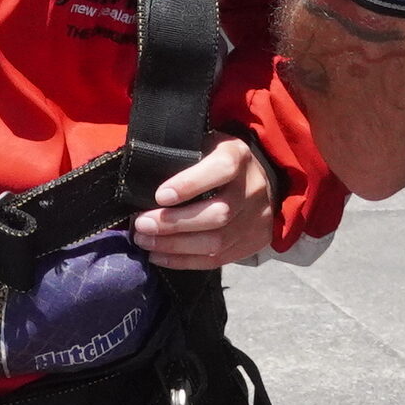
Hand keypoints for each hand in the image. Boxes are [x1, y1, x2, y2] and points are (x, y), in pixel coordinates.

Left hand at [132, 135, 281, 269]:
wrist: (263, 180)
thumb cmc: (217, 159)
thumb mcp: (205, 143)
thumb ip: (182, 155)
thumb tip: (141, 175)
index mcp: (238, 156)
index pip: (221, 169)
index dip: (190, 184)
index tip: (160, 196)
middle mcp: (252, 189)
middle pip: (218, 214)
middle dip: (174, 223)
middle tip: (142, 225)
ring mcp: (256, 218)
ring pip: (216, 242)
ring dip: (175, 246)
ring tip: (145, 242)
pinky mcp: (253, 242)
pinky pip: (217, 259)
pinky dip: (184, 261)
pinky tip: (160, 256)